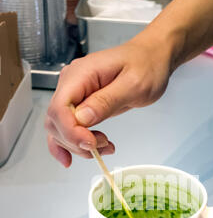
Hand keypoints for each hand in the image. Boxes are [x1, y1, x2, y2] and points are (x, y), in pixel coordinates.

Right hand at [45, 36, 170, 166]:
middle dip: (76, 141)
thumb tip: (82, 118)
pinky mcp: (80, 105)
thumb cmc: (146, 66)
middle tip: (103, 145)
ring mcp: (74, 95)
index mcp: (81, 74)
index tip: (91, 143)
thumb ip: (107, 101)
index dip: (71, 131)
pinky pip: (65, 128)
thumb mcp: (133, 84)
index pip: (60, 108)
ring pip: (60, 129)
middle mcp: (71, 84)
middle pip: (56, 122)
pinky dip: (67, 145)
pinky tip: (70, 158)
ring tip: (105, 147)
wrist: (151, 59)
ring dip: (78, 146)